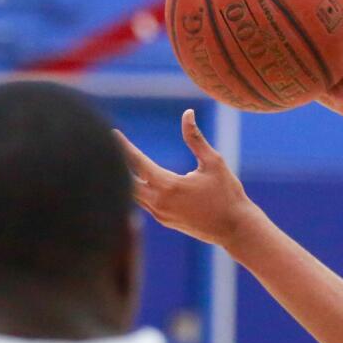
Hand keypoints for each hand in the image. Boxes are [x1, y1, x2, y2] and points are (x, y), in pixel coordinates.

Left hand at [117, 110, 257, 249]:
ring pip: (133, 195)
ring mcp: (160, 214)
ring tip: (117, 162)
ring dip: (126, 178)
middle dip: (117, 163)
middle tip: (107, 147)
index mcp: (169, 186)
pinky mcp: (165, 221)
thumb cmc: (228, 194)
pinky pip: (144, 203)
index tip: (113, 133)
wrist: (235, 229)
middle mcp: (159, 202)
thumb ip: (196, 138)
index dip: (124, 146)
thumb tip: (187, 113)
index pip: (137, 162)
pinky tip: (137, 181)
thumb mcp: (214, 162)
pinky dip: (138, 190)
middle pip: (127, 181)